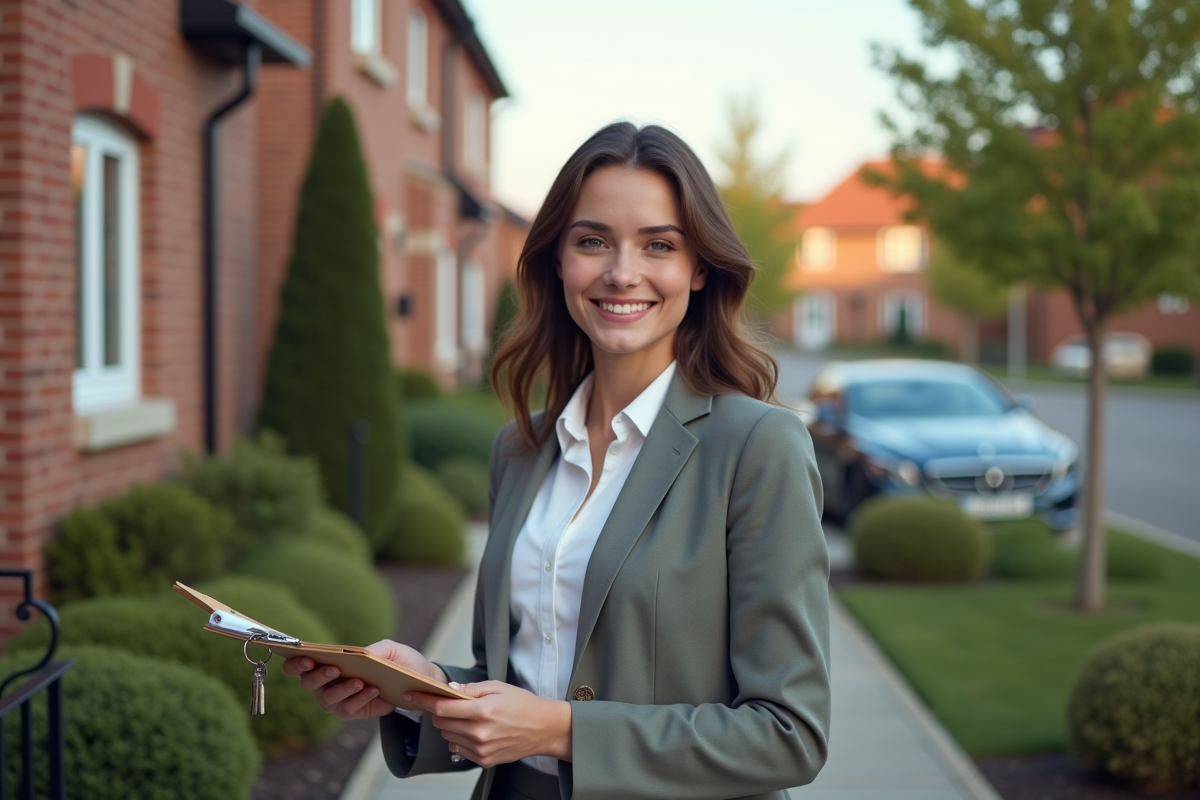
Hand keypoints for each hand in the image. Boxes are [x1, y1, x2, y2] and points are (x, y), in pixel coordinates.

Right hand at [281, 639, 447, 720]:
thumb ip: (377, 648)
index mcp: (325, 661)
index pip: (297, 665)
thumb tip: (363, 654)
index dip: (296, 663)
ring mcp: (335, 699)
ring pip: (326, 699)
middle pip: (308, 683)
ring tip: (359, 681)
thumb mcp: (391, 649)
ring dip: (341, 689)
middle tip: (334, 668)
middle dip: (319, 676)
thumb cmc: (395, 660)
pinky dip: (360, 699)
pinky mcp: (351, 712)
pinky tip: (374, 691)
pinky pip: (347, 709)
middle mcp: (324, 683)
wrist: (415, 680)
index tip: (307, 658)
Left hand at [404, 681, 571, 766]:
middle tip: (453, 704)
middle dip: (441, 711)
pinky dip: (460, 739)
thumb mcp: (498, 687)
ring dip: (450, 726)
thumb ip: (471, 689)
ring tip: (469, 718)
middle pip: (441, 722)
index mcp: (483, 710)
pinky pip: (457, 749)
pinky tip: (475, 731)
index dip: (424, 699)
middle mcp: (480, 732)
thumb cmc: (522, 704)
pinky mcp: (484, 761)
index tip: (411, 694)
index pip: (443, 707)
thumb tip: (450, 691)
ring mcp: (481, 749)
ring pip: (447, 736)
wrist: (544, 729)